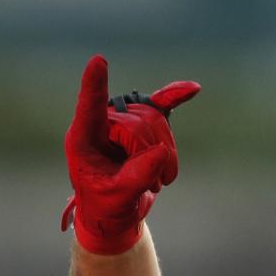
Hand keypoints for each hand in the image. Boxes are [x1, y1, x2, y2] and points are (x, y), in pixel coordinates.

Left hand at [62, 56, 198, 254]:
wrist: (114, 213)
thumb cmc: (105, 207)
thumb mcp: (117, 199)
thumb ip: (136, 178)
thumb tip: (162, 151)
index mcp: (83, 139)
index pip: (89, 108)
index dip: (95, 86)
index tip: (98, 62)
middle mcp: (101, 123)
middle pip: (136, 122)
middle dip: (152, 155)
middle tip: (156, 184)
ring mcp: (122, 120)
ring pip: (155, 120)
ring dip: (166, 153)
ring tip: (161, 180)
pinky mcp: (141, 123)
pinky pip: (161, 104)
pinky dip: (175, 97)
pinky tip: (192, 89)